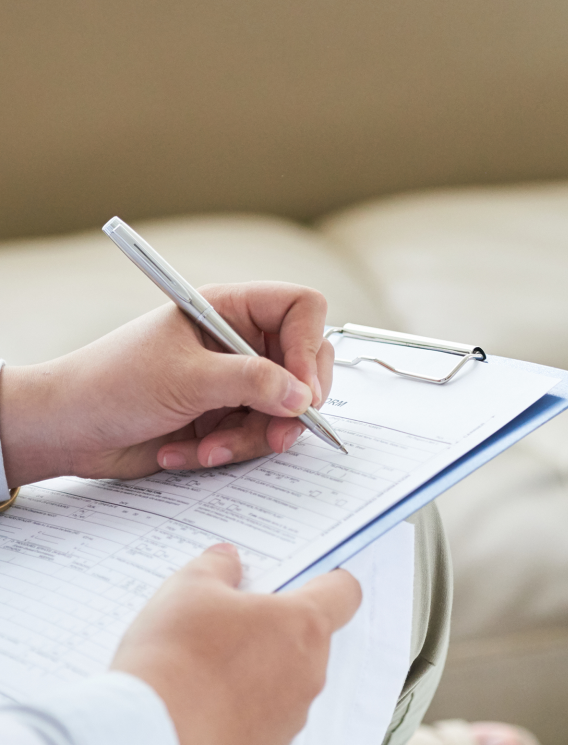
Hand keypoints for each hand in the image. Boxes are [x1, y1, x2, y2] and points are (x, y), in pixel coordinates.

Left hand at [0, 282, 333, 483]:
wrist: (65, 431)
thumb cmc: (107, 385)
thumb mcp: (185, 379)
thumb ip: (251, 383)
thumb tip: (303, 396)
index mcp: (228, 310)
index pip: (300, 309)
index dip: (309, 346)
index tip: (300, 388)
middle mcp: (238, 342)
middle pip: (304, 362)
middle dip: (291, 404)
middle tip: (280, 431)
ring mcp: (235, 381)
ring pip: (285, 407)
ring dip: (252, 437)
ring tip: (211, 448)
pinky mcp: (227, 417)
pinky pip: (258, 435)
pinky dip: (232, 450)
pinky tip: (191, 453)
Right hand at [111, 543, 361, 744]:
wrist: (148, 734)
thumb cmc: (174, 659)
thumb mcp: (188, 589)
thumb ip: (217, 567)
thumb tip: (227, 560)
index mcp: (303, 625)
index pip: (344, 592)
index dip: (326, 579)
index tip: (303, 577)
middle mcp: (308, 672)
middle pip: (309, 638)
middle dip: (276, 627)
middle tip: (231, 621)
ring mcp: (289, 715)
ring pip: (285, 680)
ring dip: (257, 669)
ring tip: (206, 665)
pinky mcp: (264, 744)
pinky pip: (262, 716)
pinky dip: (239, 706)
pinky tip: (200, 700)